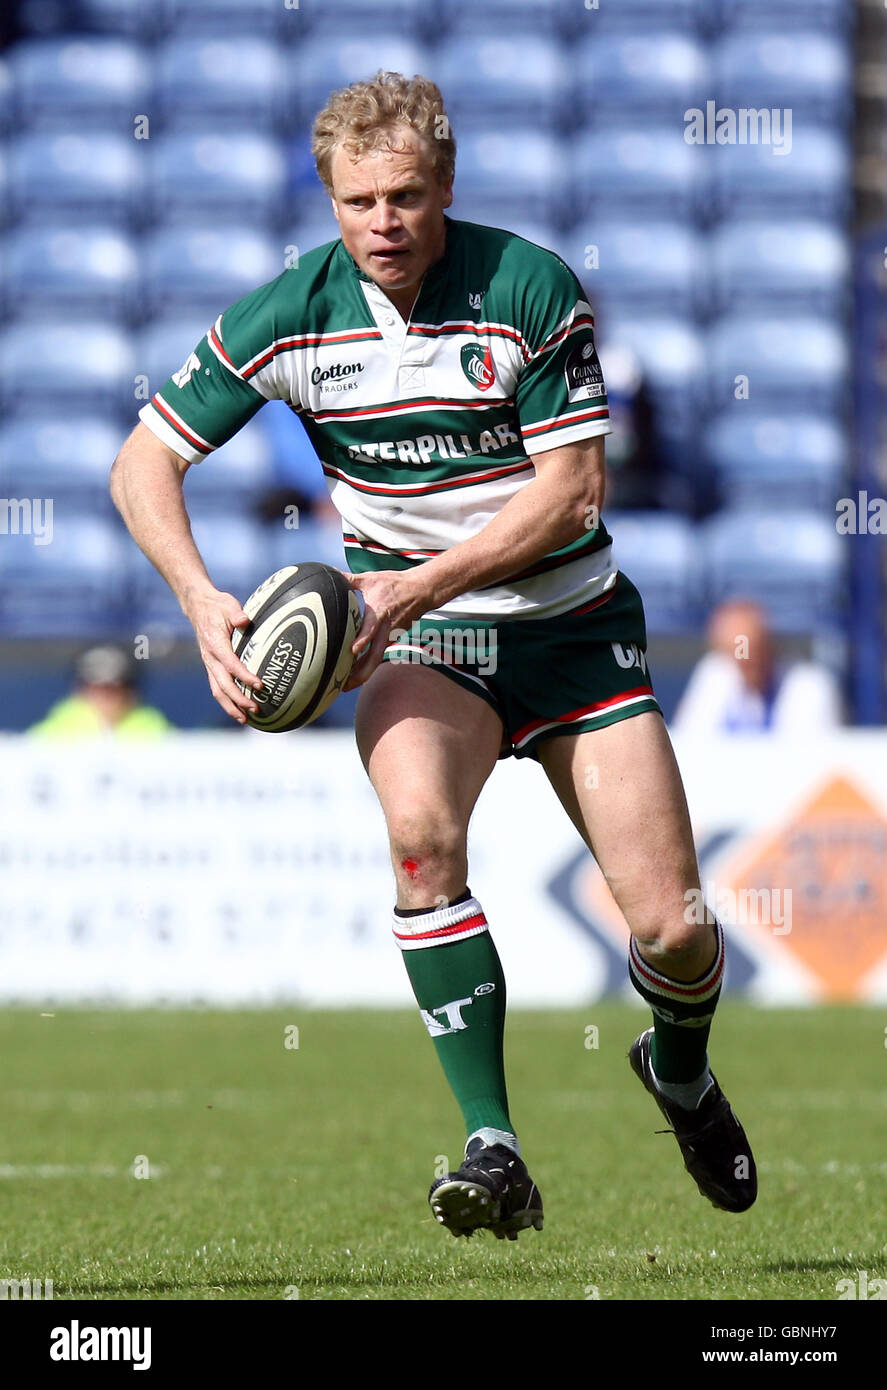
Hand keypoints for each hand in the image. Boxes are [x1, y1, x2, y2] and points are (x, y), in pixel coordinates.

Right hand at [183, 585, 262, 723]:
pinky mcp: (211, 667)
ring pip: (217, 691)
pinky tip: (239, 710)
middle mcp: (210, 658)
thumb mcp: (228, 605)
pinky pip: (217, 688)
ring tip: (246, 719)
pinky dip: (227, 701)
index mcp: (215, 644)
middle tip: (256, 709)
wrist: (197, 606)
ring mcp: (209, 664)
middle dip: (239, 699)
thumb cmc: (217, 606)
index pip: (231, 664)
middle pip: (223, 685)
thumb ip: (236, 614)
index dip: (245, 676)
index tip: (260, 685)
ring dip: (231, 706)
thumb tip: (244, 620)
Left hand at [340, 569, 424, 690]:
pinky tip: (354, 674)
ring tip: (345, 686)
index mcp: (380, 612)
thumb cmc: (396, 584)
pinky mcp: (392, 640)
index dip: (363, 639)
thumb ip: (349, 579)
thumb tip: (329, 574)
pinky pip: (378, 656)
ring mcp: (390, 636)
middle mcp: (386, 629)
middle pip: (375, 656)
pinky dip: (367, 666)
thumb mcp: (371, 579)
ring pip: (376, 660)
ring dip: (362, 673)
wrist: (421, 591)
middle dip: (361, 673)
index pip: (371, 628)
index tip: (352, 650)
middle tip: (344, 685)